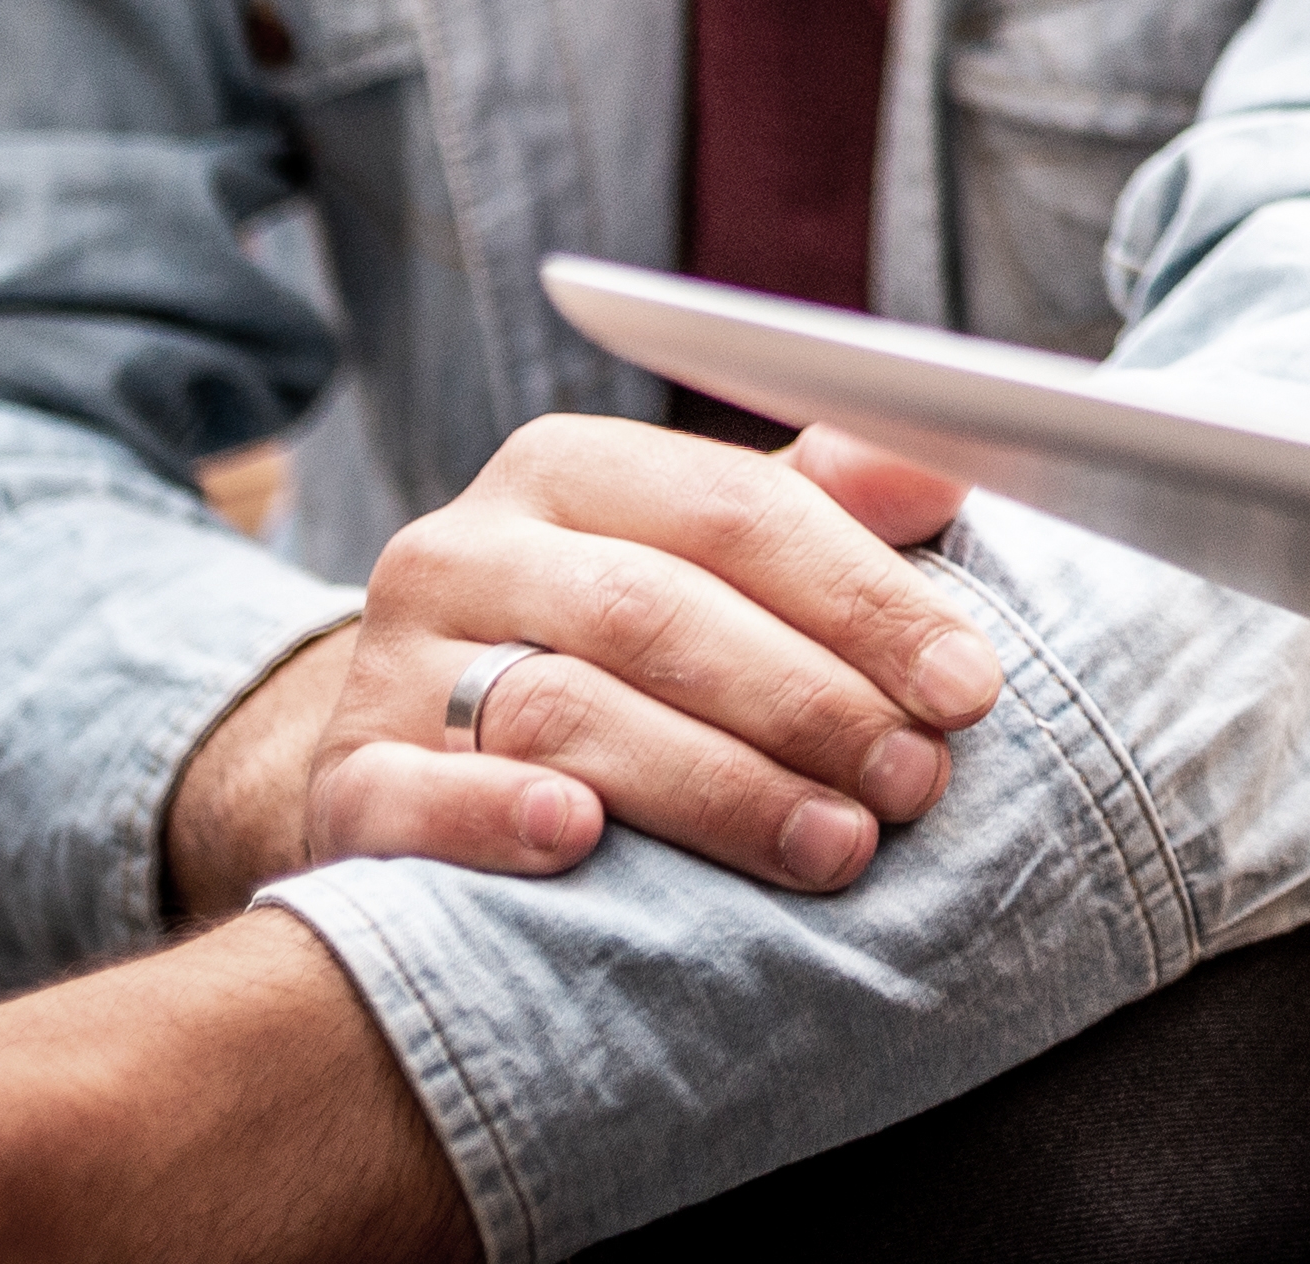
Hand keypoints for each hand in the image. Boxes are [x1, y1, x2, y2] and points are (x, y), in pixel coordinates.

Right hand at [167, 413, 996, 916]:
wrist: (415, 760)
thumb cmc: (609, 653)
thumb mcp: (706, 562)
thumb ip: (820, 511)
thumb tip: (950, 464)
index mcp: (568, 470)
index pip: (735, 512)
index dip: (864, 598)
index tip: (970, 685)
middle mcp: (465, 548)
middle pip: (655, 612)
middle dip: (807, 703)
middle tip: (918, 782)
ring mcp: (391, 666)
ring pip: (561, 709)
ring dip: (713, 785)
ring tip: (834, 844)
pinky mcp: (340, 783)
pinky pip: (409, 796)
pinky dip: (493, 818)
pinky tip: (578, 842)